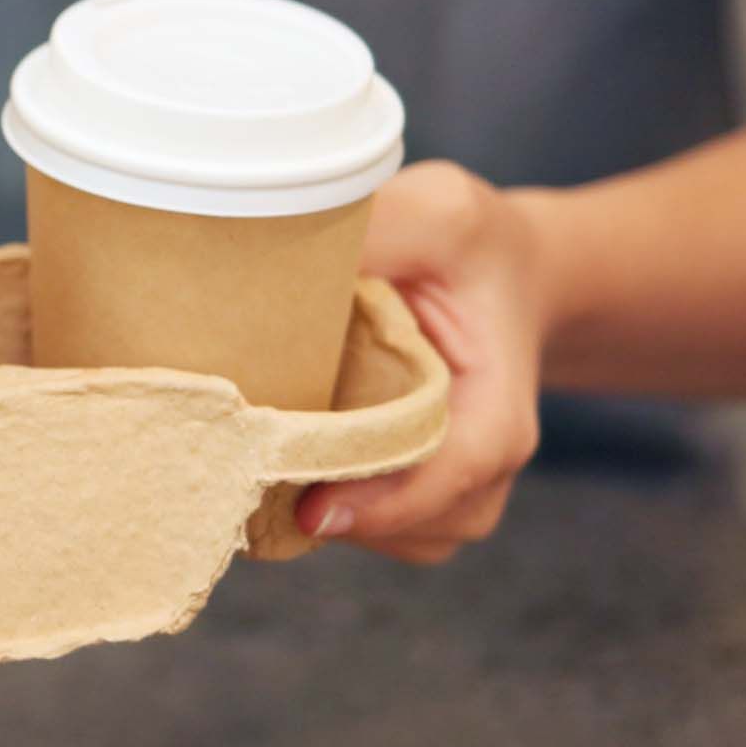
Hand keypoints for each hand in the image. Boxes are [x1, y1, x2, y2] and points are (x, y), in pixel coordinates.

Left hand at [293, 160, 546, 563]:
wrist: (500, 276)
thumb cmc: (472, 247)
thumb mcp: (443, 212)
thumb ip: (386, 223)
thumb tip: (288, 241)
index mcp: (498, 412)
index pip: (451, 477)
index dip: (383, 502)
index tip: (313, 508)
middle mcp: (481, 467)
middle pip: (404, 523)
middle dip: (328, 504)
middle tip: (245, 465)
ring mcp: (448, 491)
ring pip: (378, 534)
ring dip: (316, 506)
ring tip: (257, 450)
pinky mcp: (408, 492)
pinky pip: (363, 526)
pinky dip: (319, 502)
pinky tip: (276, 454)